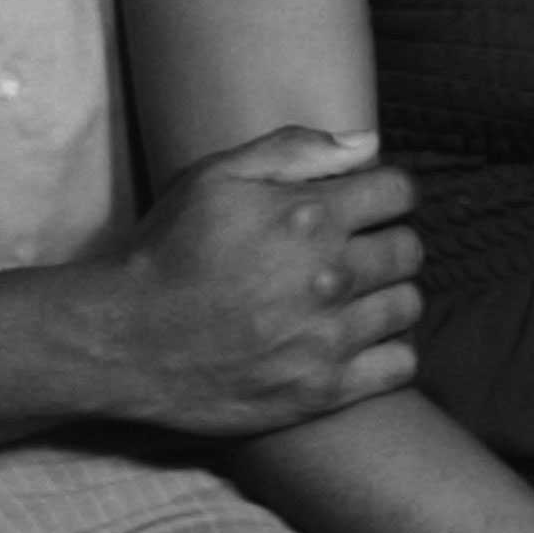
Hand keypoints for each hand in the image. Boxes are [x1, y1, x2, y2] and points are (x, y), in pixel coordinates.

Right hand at [110, 128, 422, 437]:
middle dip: (388, 241)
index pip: (399, 192)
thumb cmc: (169, 250)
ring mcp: (329, 337)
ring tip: (354, 296)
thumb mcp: (216, 176)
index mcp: (310, 215)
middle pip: (409, 248)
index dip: (386, 192)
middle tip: (357, 251)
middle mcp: (330, 275)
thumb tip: (371, 142)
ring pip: (409, 304)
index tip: (368, 204)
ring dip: (388, 295)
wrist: (124, 340)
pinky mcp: (323, 390)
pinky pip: (401, 365)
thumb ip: (296, 149)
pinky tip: (357, 340)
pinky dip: (389, 350)